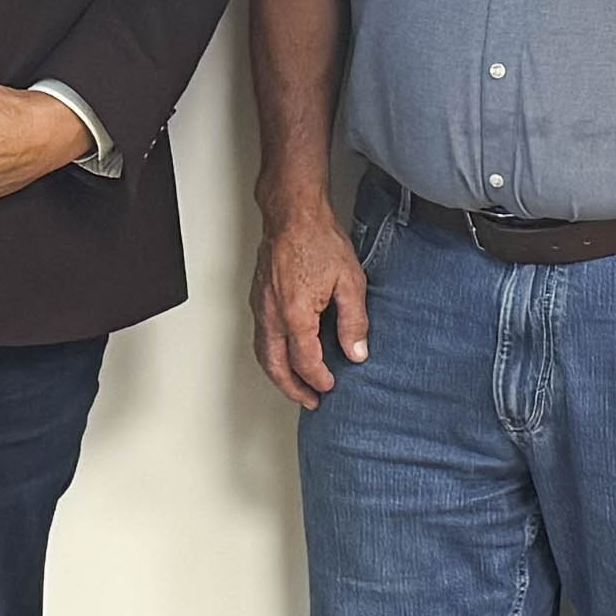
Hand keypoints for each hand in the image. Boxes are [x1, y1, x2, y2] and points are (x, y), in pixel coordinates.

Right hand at [257, 201, 372, 403]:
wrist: (293, 214)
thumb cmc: (318, 239)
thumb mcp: (350, 282)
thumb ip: (355, 322)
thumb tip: (357, 352)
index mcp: (295, 314)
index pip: (305, 362)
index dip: (319, 379)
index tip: (331, 386)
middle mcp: (272, 315)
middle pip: (276, 367)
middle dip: (293, 389)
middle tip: (310, 401)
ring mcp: (261, 307)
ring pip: (263, 354)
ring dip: (279, 375)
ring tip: (296, 386)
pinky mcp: (258, 299)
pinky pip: (260, 338)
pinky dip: (271, 356)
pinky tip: (284, 355)